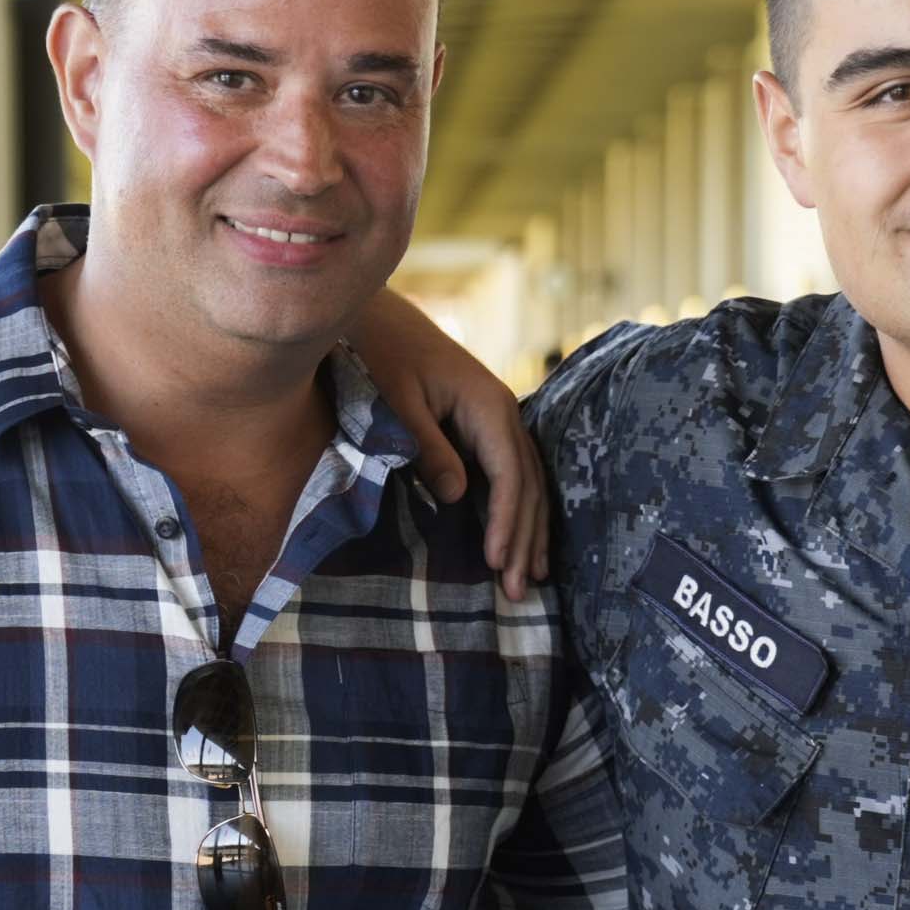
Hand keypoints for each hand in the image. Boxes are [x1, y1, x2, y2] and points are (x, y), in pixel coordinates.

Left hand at [342, 293, 556, 601]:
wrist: (378, 317)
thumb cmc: (381, 356)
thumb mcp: (397, 402)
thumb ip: (427, 448)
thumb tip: (457, 497)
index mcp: (488, 406)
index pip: (509, 476)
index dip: (506, 522)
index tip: (498, 563)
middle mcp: (504, 412)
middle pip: (527, 485)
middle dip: (525, 540)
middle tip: (519, 592)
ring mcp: (499, 418)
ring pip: (528, 482)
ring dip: (530, 532)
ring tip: (531, 580)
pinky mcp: (485, 426)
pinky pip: (513, 474)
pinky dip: (520, 511)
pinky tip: (522, 543)